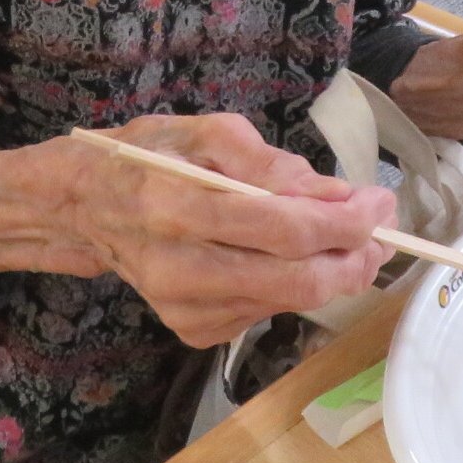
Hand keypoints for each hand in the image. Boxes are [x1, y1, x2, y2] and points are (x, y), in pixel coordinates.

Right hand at [0, 113, 392, 347]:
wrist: (81, 208)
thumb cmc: (145, 156)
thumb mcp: (204, 132)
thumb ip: (270, 163)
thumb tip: (335, 194)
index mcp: (176, 207)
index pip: (283, 228)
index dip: (345, 221)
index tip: (381, 203)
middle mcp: (178, 269)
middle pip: (296, 282)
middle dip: (354, 258)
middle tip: (381, 229)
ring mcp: (183, 308)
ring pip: (288, 301)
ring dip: (329, 270)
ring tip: (339, 235)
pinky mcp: (190, 330)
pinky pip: (265, 312)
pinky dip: (290, 285)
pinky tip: (282, 257)